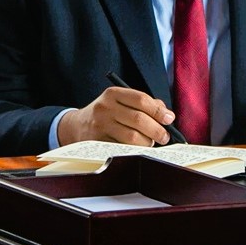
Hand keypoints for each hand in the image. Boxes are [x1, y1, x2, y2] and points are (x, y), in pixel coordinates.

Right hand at [58, 87, 176, 145]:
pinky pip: (123, 149)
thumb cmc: (106, 113)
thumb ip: (144, 104)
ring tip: (150, 142)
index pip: (141, 99)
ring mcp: (100, 126)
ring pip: (132, 137)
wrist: (76, 126)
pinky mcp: (98, 143)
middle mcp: (105, 108)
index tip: (169, 119)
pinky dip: (135, 150)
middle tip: (164, 136)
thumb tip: (166, 114)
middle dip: (156, 130)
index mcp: (113, 94)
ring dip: (147, 142)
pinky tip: (139, 149)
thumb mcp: (120, 101)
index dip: (158, 110)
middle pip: (138, 119)